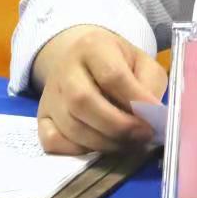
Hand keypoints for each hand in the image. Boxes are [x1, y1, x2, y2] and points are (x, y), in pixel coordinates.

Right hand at [32, 25, 167, 154]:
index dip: (135, 101)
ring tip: (127, 143)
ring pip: (71, 125)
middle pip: (84, 101)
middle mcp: (65, 69)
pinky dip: (76, 151)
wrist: (81, 59)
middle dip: (118, 126)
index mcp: (93, 46)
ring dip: (104, 142)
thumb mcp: (142, 62)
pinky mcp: (42, 116)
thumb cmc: (118, 62)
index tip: (154, 119)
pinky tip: (98, 147)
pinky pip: (52, 141)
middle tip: (142, 136)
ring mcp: (50, 94)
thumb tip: (152, 117)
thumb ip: (150, 85)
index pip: (112, 75)